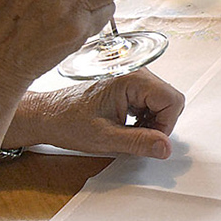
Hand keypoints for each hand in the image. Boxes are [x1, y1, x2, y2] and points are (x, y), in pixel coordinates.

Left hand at [10, 68, 185, 158]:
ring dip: (153, 122)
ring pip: (163, 101)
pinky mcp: (130, 86)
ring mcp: (133, 78)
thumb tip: (165, 147)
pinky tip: (127, 126)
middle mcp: (135, 73)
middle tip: (139, 138)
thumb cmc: (68, 122)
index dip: (166, 125)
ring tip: (129, 132)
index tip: (151, 141)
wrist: (48, 116)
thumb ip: (139, 142)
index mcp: (131, 79)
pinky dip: (145, 117)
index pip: (172, 100)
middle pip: (170, 99)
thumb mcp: (105, 138)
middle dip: (160, 123)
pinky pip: (151, 101)